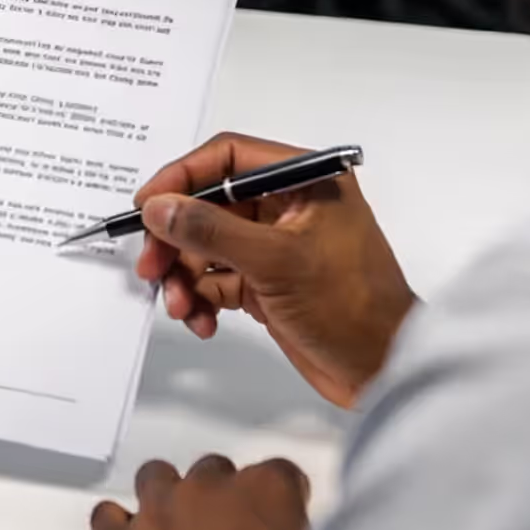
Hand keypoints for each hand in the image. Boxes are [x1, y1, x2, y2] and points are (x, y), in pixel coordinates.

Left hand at [90, 456, 308, 529]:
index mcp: (269, 495)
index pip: (281, 473)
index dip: (275, 500)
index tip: (273, 517)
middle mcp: (210, 488)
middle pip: (213, 470)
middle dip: (218, 500)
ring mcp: (158, 509)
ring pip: (157, 477)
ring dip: (167, 500)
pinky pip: (108, 515)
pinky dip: (119, 528)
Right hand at [134, 133, 416, 406]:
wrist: (384, 372)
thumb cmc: (351, 308)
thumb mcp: (275, 262)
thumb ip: (211, 230)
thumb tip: (158, 207)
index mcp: (305, 180)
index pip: (228, 157)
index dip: (181, 177)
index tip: (145, 207)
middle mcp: (289, 204)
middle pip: (209, 203)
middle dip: (176, 238)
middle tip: (151, 267)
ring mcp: (276, 244)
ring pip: (206, 244)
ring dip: (185, 275)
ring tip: (182, 308)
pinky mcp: (267, 280)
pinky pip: (216, 278)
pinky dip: (201, 298)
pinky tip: (202, 321)